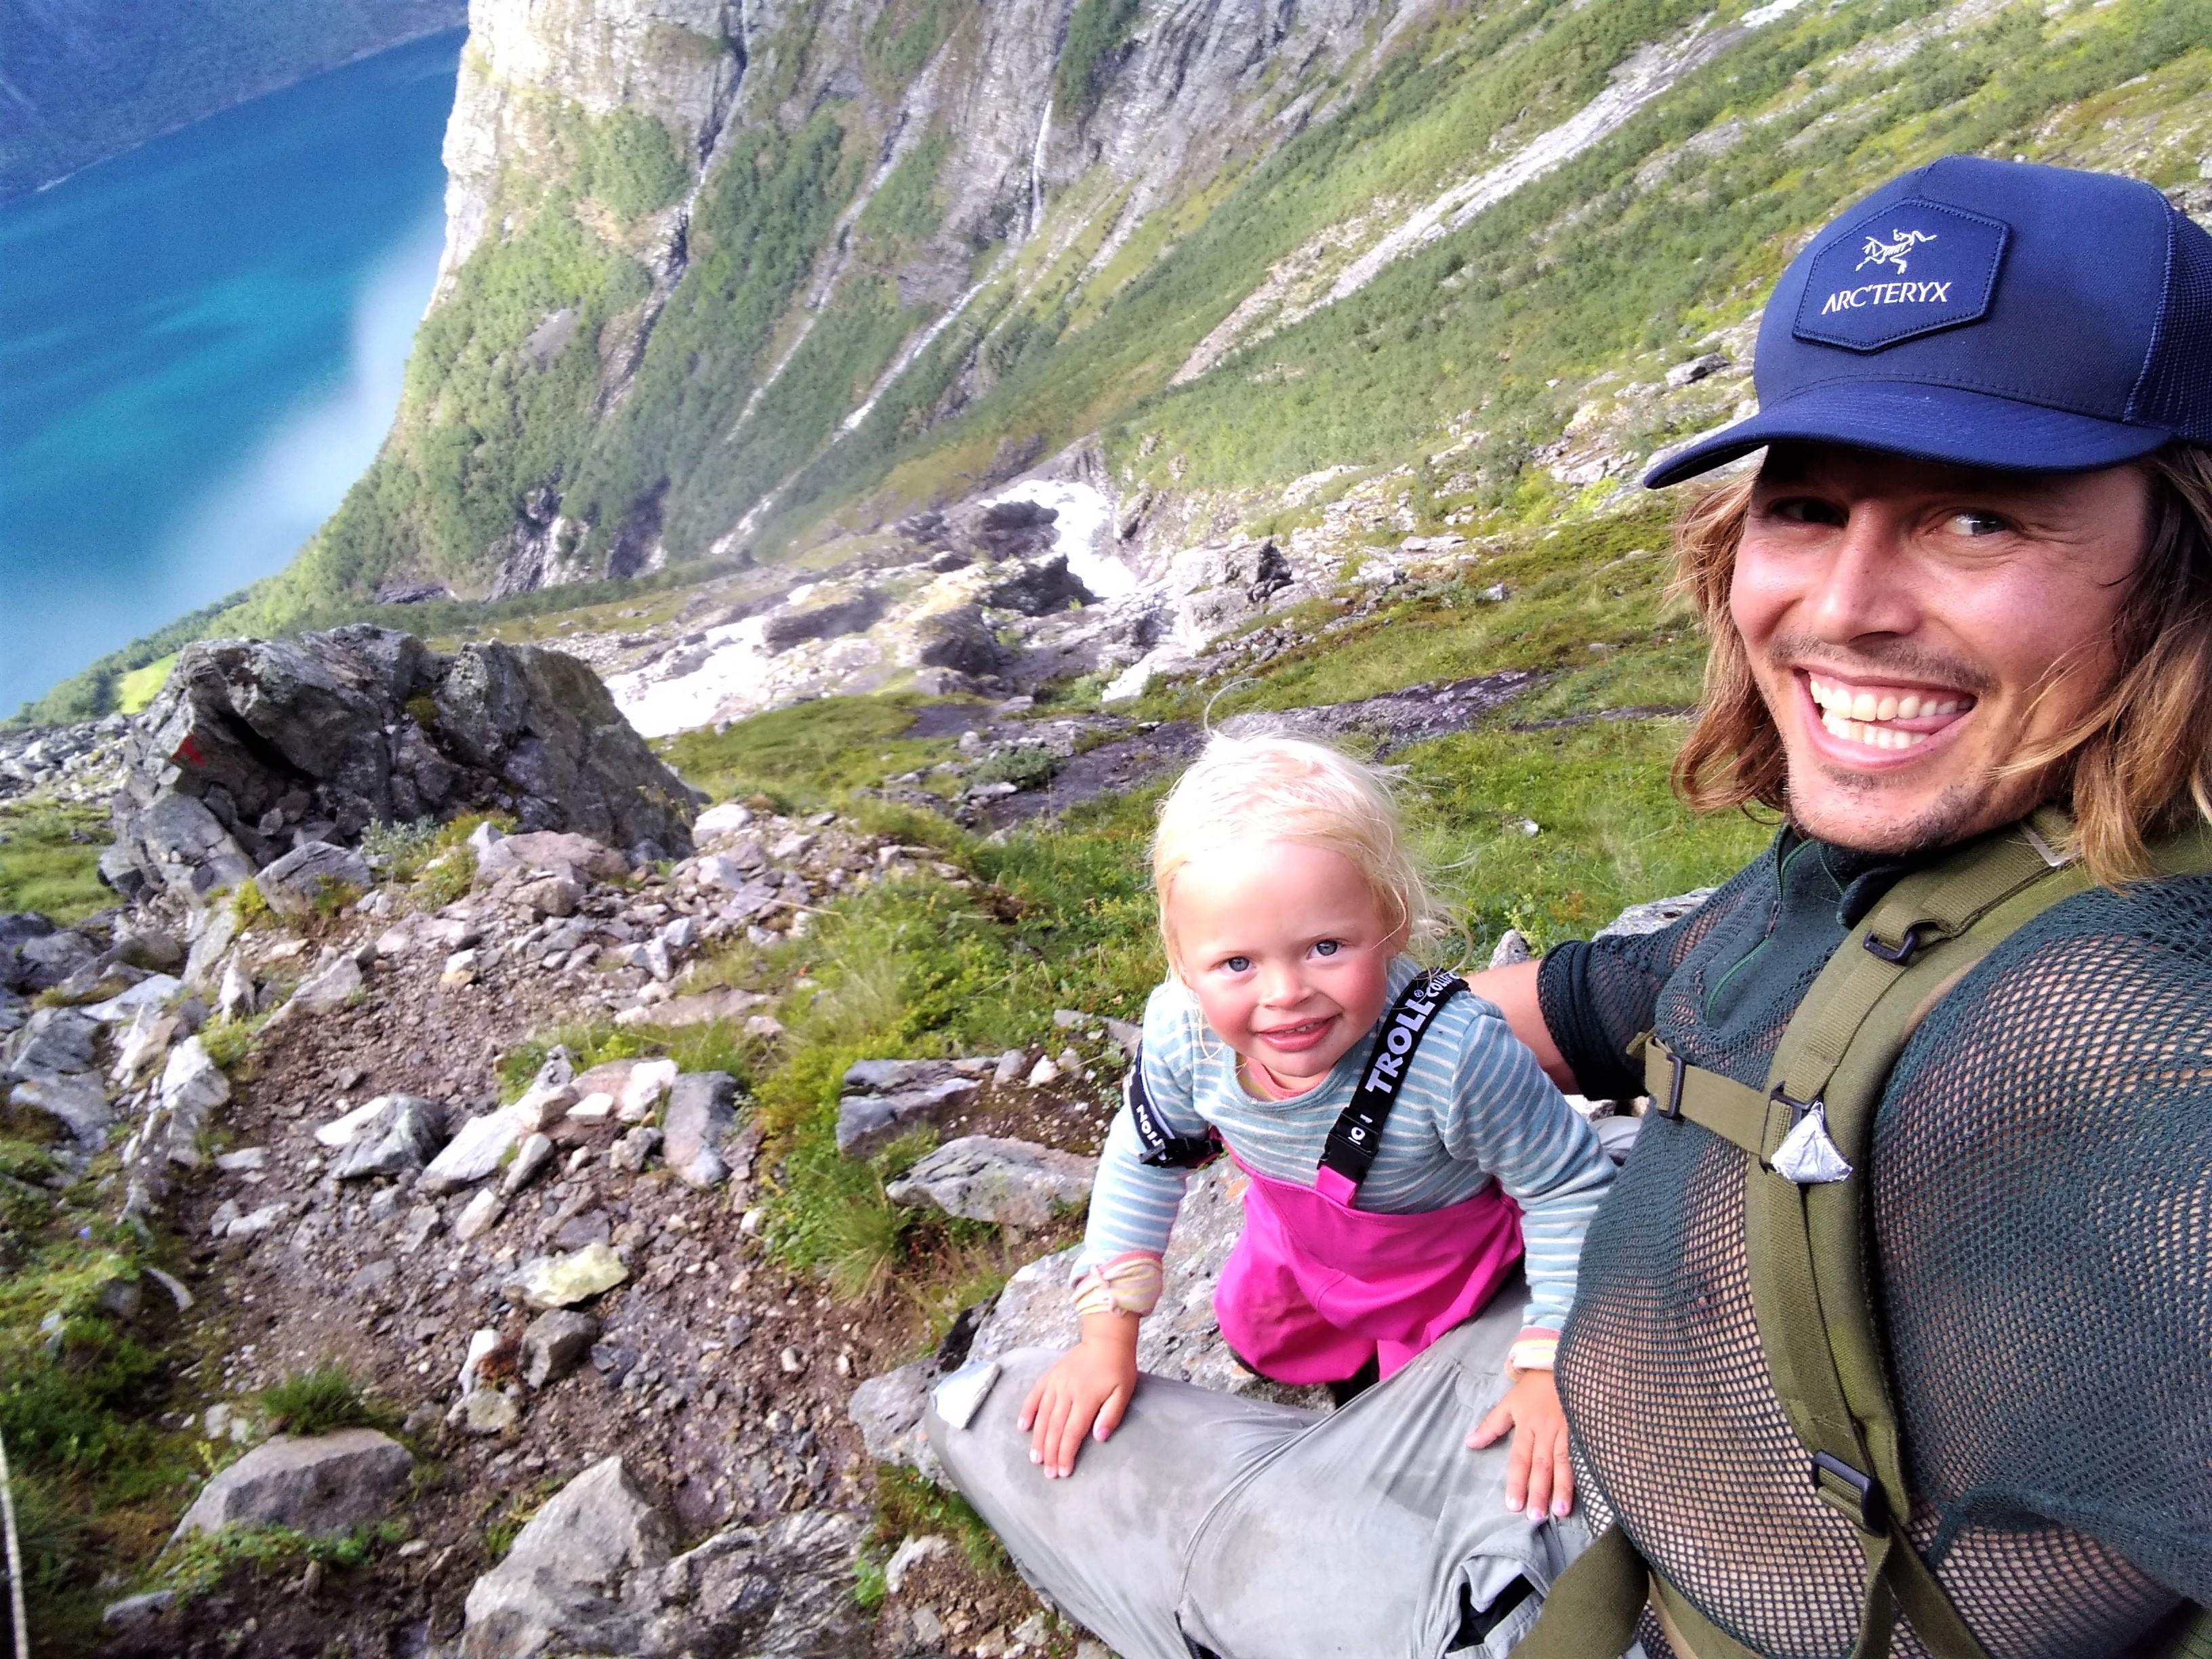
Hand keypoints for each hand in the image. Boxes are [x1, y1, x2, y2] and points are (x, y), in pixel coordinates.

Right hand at [1017, 1313, 1138, 1478]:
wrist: (1106, 1339)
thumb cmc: (1118, 1367)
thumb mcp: (1123, 1392)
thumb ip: (1111, 1415)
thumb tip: (1099, 1438)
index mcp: (1086, 1399)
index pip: (1072, 1433)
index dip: (1066, 1454)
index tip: (1062, 1472)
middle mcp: (1067, 1393)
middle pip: (1055, 1429)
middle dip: (1050, 1453)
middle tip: (1047, 1474)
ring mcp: (1056, 1384)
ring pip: (1042, 1416)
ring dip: (1037, 1439)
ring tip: (1034, 1458)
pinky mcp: (1050, 1376)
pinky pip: (1034, 1395)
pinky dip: (1027, 1411)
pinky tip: (1022, 1427)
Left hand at [1466, 1367, 1574, 1518]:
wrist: (1560, 1361)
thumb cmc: (1534, 1387)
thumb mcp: (1510, 1402)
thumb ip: (1491, 1425)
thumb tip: (1469, 1443)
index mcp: (1527, 1426)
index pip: (1520, 1459)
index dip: (1517, 1481)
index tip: (1514, 1505)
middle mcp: (1546, 1431)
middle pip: (1541, 1464)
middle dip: (1538, 1491)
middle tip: (1535, 1516)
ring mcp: (1568, 1429)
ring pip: (1564, 1461)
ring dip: (1562, 1487)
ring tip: (1561, 1511)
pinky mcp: (1585, 1426)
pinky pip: (1585, 1450)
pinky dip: (1586, 1469)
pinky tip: (1590, 1486)